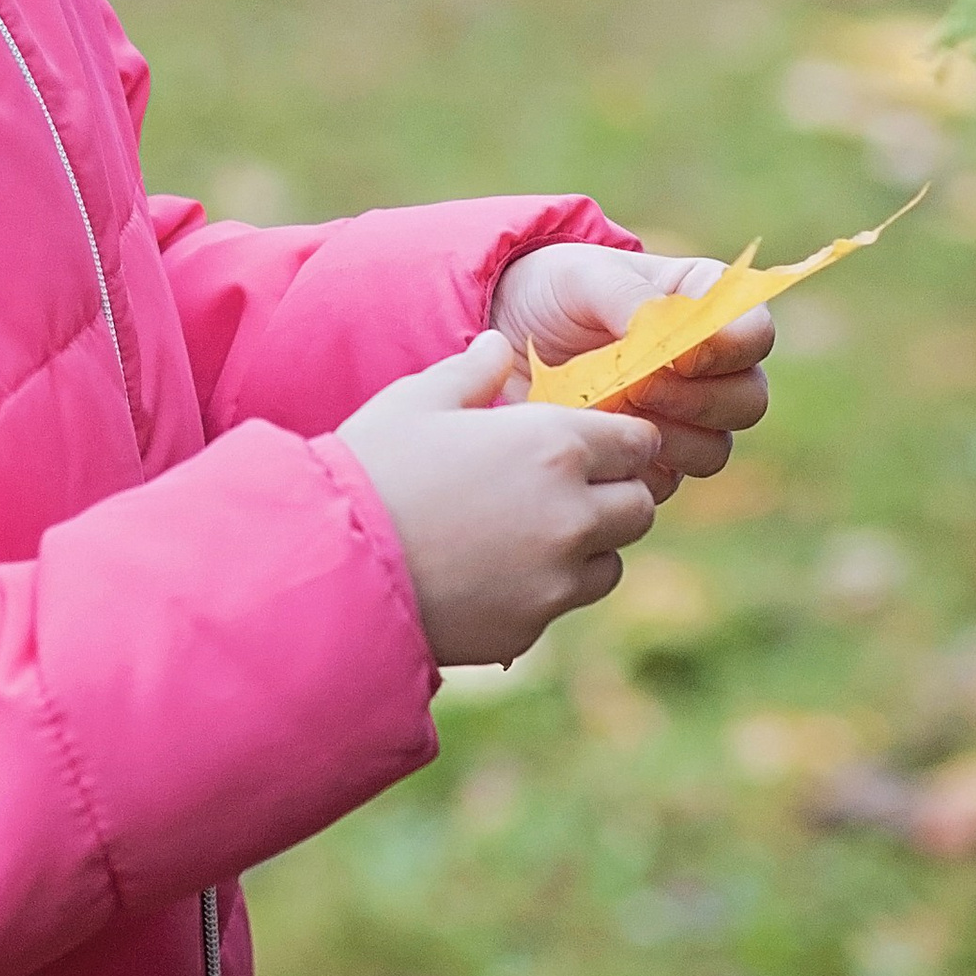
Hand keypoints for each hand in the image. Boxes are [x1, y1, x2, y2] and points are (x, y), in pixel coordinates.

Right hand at [339, 335, 662, 669]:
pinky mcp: (531, 628)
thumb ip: (472, 372)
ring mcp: (555, 580)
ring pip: (611, 562)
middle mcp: (572, 515)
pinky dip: (541, 589)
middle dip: (614, 494)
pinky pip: (559, 604)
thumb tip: (500, 347)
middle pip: (641, 507)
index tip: (596, 443)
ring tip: (529, 532)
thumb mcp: (417, 400)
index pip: (639, 443)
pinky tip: (490, 572)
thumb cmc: (374, 467)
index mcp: (554, 446)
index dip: (622, 441)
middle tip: (567, 488)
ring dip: (588, 547)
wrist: (334, 563)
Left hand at [490, 242, 772, 497]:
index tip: (682, 353)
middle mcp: (709, 367)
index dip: (731, 349)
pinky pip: (668, 480)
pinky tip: (598, 436)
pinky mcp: (653, 460)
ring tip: (614, 409)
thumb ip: (628, 294)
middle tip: (640, 387)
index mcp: (706, 305)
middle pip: (749, 400)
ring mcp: (685, 419)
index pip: (755, 332)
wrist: (502, 335)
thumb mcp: (582, 274)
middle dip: (698, 399)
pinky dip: (636, 463)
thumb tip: (662, 335)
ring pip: (717, 449)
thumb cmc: (551, 291)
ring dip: (669, 435)